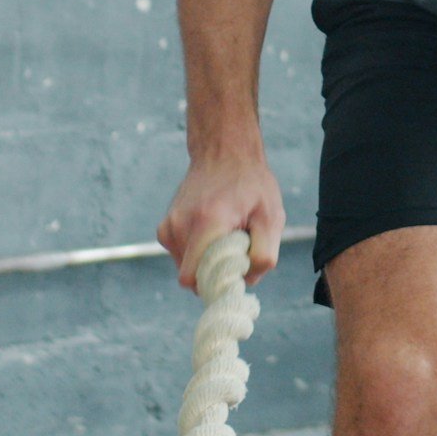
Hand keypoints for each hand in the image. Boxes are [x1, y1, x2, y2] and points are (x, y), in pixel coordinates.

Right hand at [158, 149, 285, 292]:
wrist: (223, 152)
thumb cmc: (251, 185)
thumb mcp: (271, 217)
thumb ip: (263, 254)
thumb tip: (244, 282)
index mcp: (207, 222)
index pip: (194, 279)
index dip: (218, 284)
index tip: (239, 268)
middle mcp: (180, 226)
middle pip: (194, 278)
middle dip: (217, 273)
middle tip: (238, 247)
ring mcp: (168, 228)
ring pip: (189, 270)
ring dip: (210, 262)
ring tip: (227, 234)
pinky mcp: (165, 230)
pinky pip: (184, 258)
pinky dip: (200, 253)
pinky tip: (214, 231)